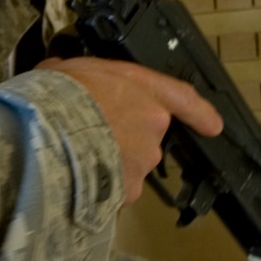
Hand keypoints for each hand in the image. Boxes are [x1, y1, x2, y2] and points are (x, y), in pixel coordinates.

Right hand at [38, 56, 222, 204]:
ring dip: (108, 164)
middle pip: (144, 137)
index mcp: (145, 92)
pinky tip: (75, 179)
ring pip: (128, 165)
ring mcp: (143, 162)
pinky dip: (99, 188)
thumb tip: (69, 82)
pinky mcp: (128, 190)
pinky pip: (114, 190)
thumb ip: (87, 80)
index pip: (182, 99)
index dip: (200, 113)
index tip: (213, 126)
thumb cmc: (59, 93)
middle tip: (86, 136)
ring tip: (73, 159)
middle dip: (121, 140)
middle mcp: (153, 128)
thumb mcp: (73, 69)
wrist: (46, 132)